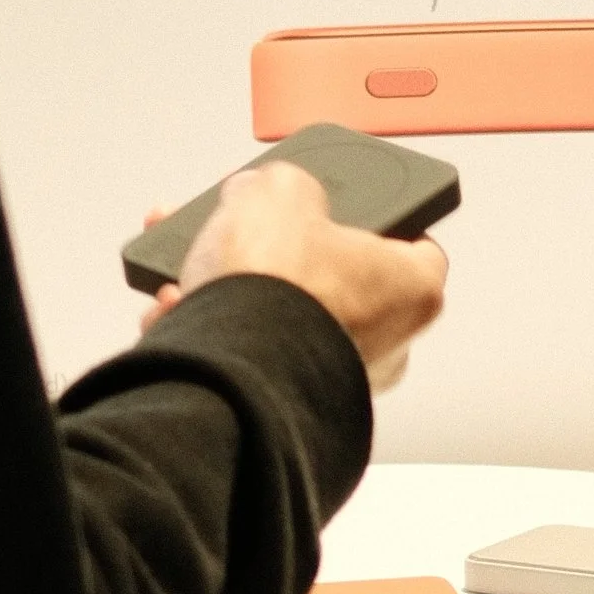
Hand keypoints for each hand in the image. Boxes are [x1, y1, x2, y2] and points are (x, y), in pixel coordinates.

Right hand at [148, 160, 446, 391]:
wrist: (225, 373)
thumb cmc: (277, 289)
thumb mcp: (278, 191)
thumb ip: (281, 187)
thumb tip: (264, 195)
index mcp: (414, 290)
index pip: (414, 245)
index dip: (376, 218)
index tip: (346, 207)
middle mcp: (386, 346)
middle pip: (332, 281)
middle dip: (280, 254)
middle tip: (248, 229)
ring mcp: (334, 382)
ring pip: (280, 320)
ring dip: (234, 291)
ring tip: (190, 265)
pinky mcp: (283, 406)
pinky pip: (248, 358)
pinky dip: (212, 331)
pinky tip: (179, 308)